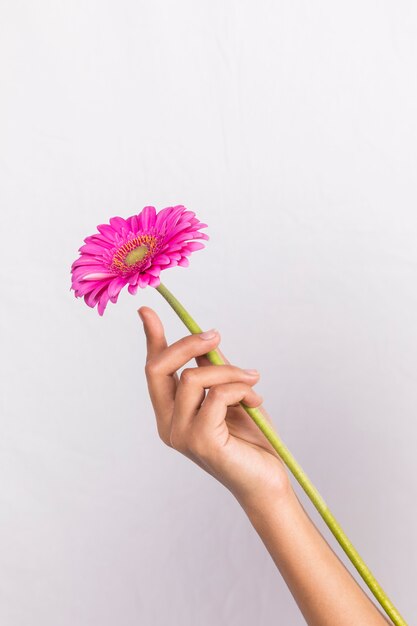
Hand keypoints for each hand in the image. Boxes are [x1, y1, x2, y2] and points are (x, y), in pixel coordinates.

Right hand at [138, 306, 290, 507]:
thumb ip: (214, 370)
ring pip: (193, 377)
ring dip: (230, 372)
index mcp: (171, 413)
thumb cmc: (249, 438)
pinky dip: (241, 390)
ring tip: (253, 381)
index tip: (146, 310)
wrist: (268, 479)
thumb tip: (205, 339)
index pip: (154, 370)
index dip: (151, 338)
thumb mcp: (230, 394)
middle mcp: (168, 424)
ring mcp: (181, 435)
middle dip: (188, 343)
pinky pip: (217, 395)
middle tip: (216, 336)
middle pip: (159, 368)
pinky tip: (256, 403)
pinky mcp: (202, 441)